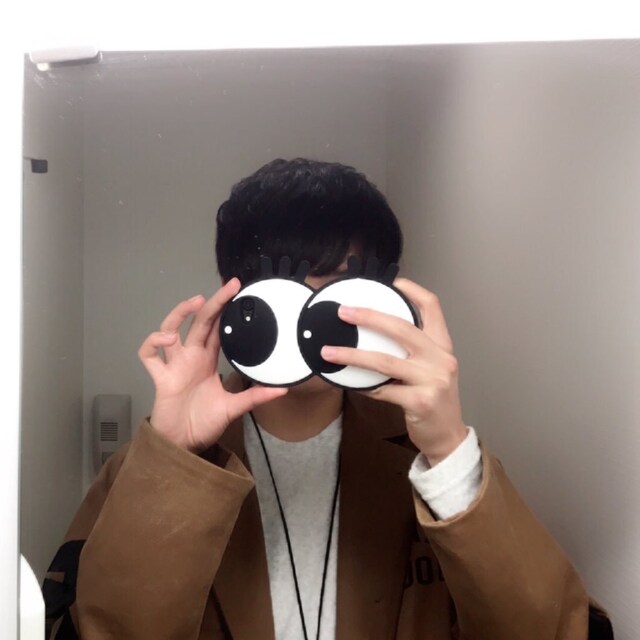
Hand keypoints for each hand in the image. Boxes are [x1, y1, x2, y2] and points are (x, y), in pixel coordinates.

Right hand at [138, 278, 287, 451]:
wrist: (183, 444)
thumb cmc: (204, 422)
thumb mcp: (234, 407)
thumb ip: (255, 396)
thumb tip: (283, 389)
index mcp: (208, 360)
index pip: (218, 328)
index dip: (226, 310)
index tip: (239, 293)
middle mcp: (191, 357)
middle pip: (199, 322)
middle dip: (212, 303)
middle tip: (228, 286)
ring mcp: (174, 365)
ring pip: (170, 329)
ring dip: (180, 313)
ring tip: (196, 303)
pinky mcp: (160, 377)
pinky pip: (149, 354)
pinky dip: (154, 342)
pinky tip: (167, 339)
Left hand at [320, 278, 467, 464]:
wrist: (448, 436)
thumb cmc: (434, 399)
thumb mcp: (431, 368)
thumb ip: (412, 350)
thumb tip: (373, 332)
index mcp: (442, 345)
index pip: (432, 306)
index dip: (411, 290)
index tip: (391, 282)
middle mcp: (441, 358)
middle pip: (401, 327)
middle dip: (369, 316)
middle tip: (344, 312)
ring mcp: (433, 380)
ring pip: (385, 360)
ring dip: (352, 354)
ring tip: (329, 351)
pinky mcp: (420, 401)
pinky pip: (382, 389)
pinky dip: (362, 386)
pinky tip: (347, 382)